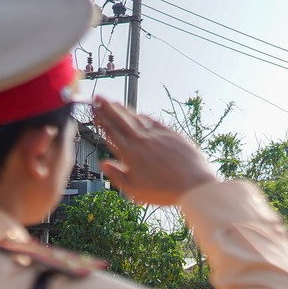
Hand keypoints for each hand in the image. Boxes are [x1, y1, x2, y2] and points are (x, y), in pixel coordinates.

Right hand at [92, 96, 216, 204]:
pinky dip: (144, 116)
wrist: (194, 186)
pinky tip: (139, 114)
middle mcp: (142, 140)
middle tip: (98, 97)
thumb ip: (118, 176)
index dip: (101, 119)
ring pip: (137, 118)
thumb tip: (104, 164)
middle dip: (108, 107)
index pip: (111, 132)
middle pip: (121, 120)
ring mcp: (158, 135)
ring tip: (114, 102)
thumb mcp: (136, 191)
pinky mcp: (172, 134)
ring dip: (124, 109)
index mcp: (131, 154)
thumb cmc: (165, 192)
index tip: (93, 109)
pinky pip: (154, 121)